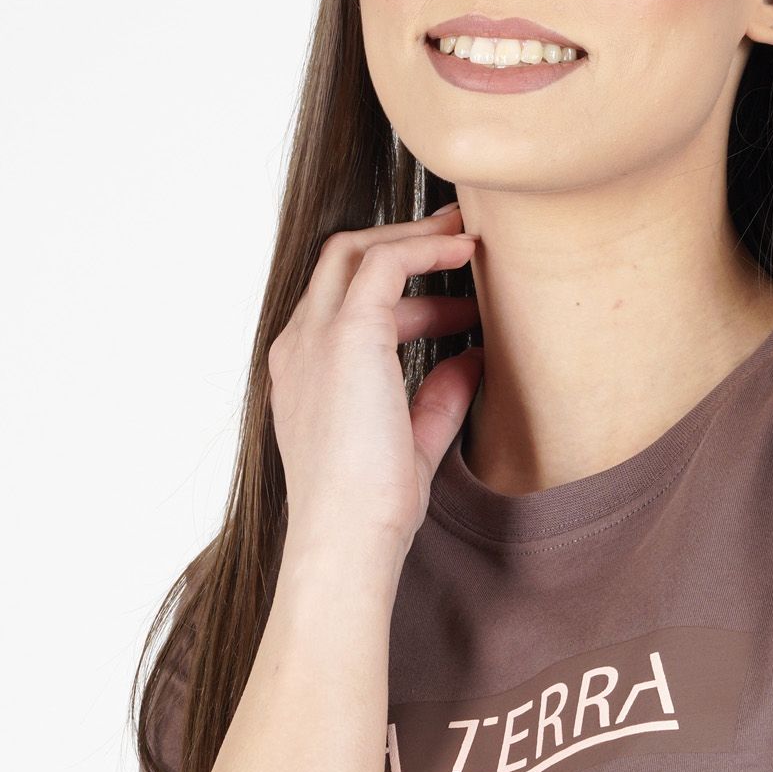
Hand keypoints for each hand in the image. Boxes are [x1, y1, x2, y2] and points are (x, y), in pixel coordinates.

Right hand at [266, 201, 482, 557]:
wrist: (348, 537)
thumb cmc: (373, 509)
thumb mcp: (413, 442)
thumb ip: (438, 398)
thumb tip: (473, 359)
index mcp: (304, 374)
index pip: (344, 307)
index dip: (406, 297)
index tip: (459, 303)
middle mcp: (299, 346)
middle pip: (343, 263)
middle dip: (403, 243)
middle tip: (462, 240)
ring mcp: (316, 336)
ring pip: (356, 250)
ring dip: (415, 236)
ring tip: (471, 235)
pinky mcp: (346, 334)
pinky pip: (385, 261)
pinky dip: (425, 247)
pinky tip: (466, 252)